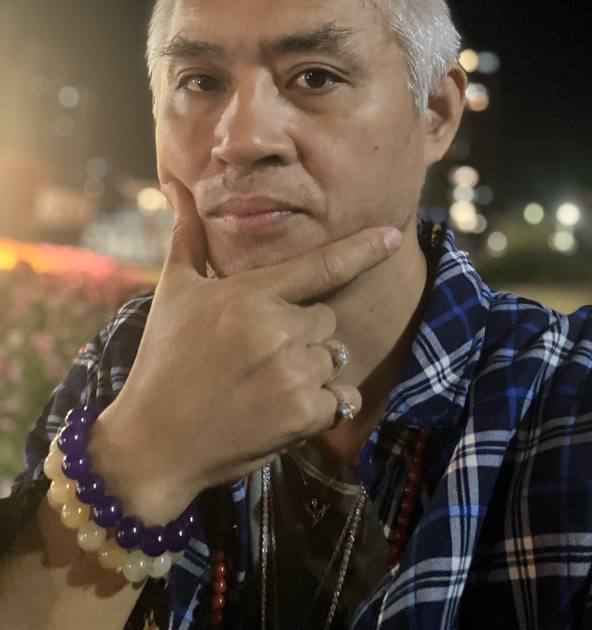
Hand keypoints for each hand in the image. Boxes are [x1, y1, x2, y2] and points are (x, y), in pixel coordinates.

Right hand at [89, 181, 401, 524]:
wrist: (153, 443)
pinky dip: (323, 404)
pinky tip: (282, 409)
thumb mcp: (173, 292)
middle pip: (326, 319)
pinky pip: (341, 398)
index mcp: (251, 294)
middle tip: (259, 353)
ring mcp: (292, 374)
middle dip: (303, 332)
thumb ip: (189, 239)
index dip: (363, 250)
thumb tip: (181, 192)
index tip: (394, 237)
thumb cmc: (163, 361)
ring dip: (312, 369)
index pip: (321, 266)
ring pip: (334, 357)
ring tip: (264, 382)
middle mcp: (277, 330)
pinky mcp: (302, 415)